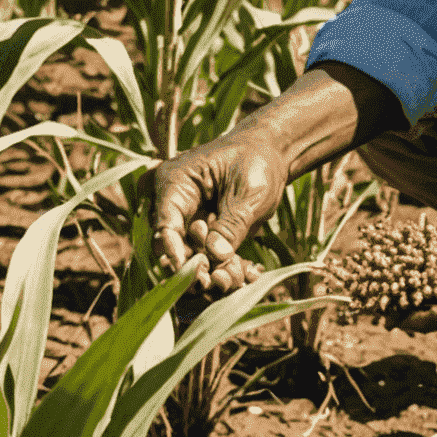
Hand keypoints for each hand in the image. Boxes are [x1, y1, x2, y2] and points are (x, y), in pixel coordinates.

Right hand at [152, 132, 285, 294]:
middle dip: (195, 267)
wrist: (270, 154)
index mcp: (175, 181)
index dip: (176, 252)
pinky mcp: (202, 234)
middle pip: (173, 245)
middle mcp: (173, 203)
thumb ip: (231, 224)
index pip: (166, 223)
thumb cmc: (257, 161)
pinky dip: (225, 267)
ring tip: (238, 280)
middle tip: (218, 282)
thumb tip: (216, 256)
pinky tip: (249, 274)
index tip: (192, 274)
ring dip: (213, 272)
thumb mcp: (249, 192)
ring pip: (190, 257)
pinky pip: (207, 257)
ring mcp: (187, 220)